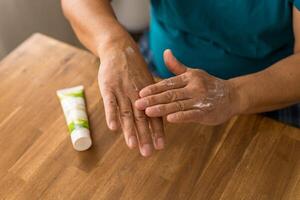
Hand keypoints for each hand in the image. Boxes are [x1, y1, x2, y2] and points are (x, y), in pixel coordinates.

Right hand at [97, 37, 164, 156]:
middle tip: (148, 152)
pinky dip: (111, 115)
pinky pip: (110, 103)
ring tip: (132, 146)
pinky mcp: (108, 88)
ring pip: (126, 113)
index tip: (161, 146)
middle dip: (145, 136)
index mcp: (148, 95)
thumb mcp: (146, 83)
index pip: (154, 115)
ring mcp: (122, 91)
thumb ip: (150, 100)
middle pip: (141, 118)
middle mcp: (137, 95)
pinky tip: (113, 128)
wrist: (119, 50)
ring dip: (129, 130)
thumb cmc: (134, 70)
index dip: (158, 131)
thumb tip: (157, 117)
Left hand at [135, 49, 240, 124]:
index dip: (153, 88)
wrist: (232, 96)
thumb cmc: (208, 84)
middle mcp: (194, 87)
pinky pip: (191, 114)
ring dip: (162, 108)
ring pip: (178, 104)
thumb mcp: (193, 73)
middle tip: (137, 104)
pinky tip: (169, 119)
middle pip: (170, 94)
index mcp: (189, 77)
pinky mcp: (206, 112)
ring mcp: (200, 100)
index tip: (140, 92)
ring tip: (148, 112)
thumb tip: (165, 52)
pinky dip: (180, 116)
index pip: (167, 83)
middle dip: (152, 99)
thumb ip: (177, 66)